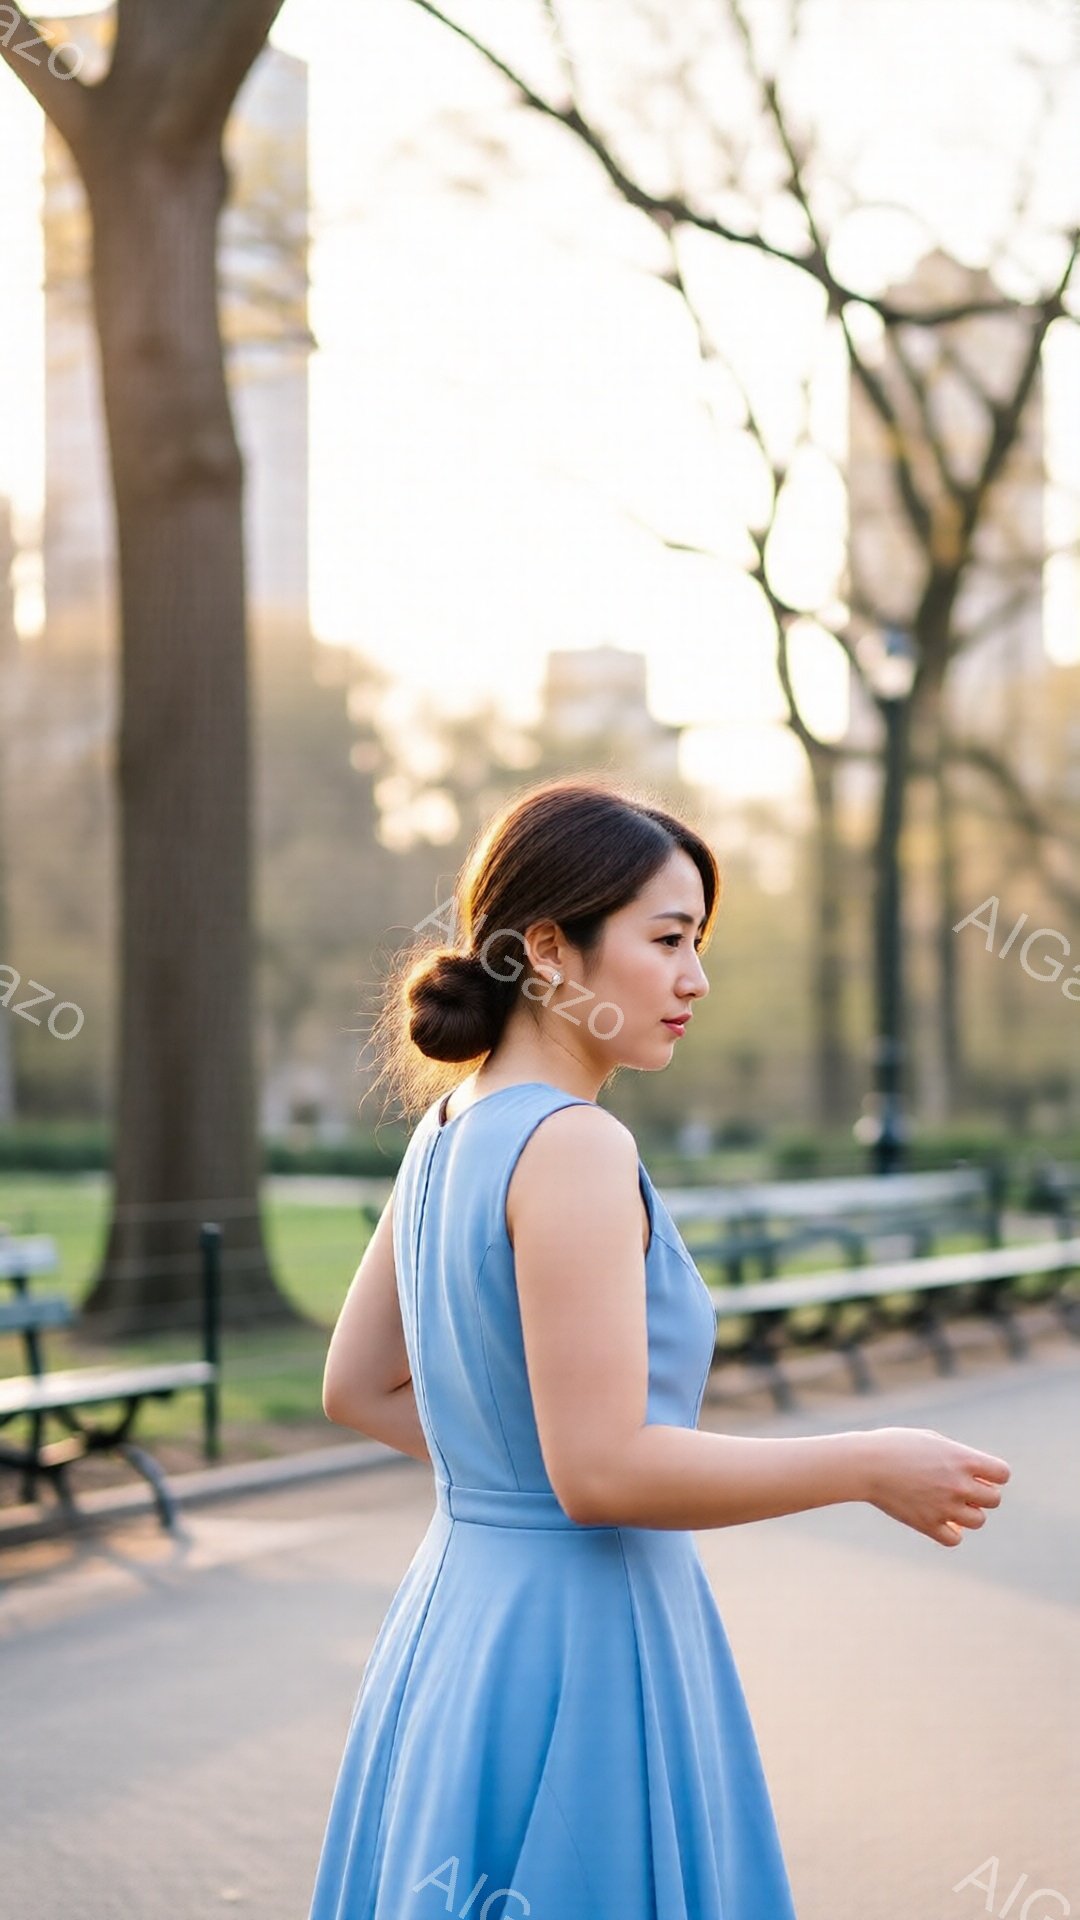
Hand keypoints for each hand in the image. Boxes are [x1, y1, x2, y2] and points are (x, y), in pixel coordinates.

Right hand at [862, 1426, 1010, 1547]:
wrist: (865, 1464)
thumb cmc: (896, 1446)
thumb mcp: (932, 1440)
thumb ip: (958, 1456)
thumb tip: (976, 1474)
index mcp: (963, 1459)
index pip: (1002, 1474)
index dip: (993, 1474)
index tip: (977, 1473)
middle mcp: (959, 1484)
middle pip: (994, 1500)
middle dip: (981, 1494)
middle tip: (960, 1488)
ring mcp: (944, 1507)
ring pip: (978, 1521)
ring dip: (968, 1513)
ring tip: (948, 1503)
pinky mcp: (928, 1524)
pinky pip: (955, 1539)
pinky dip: (951, 1532)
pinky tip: (940, 1520)